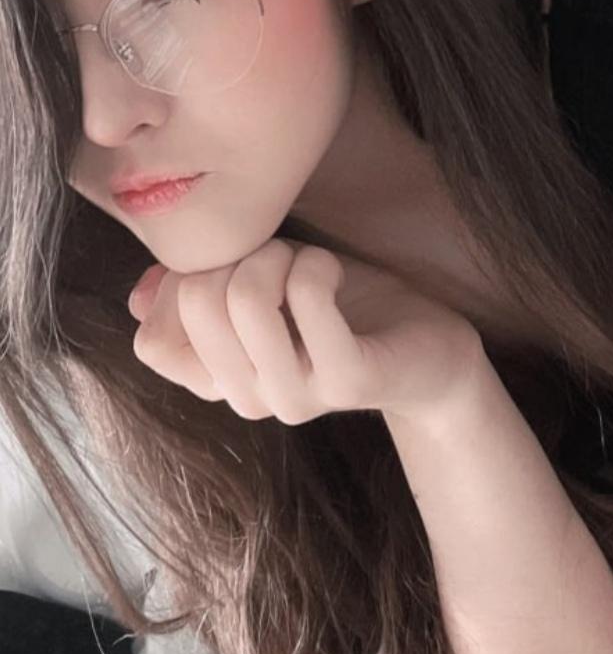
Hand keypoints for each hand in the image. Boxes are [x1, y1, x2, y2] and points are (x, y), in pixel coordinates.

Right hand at [127, 239, 484, 426]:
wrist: (429, 348)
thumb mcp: (262, 287)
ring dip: (278, 256)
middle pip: (194, 305)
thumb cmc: (342, 308)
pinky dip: (316, 265)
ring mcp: (294, 397)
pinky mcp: (345, 381)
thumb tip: (141, 295)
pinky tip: (334, 273)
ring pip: (245, 298)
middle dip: (235, 255)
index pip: (153, 341)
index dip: (178, 286)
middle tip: (279, 259)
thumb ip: (199, 291)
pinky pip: (307, 298)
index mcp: (222, 380)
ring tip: (308, 264)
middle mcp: (249, 399)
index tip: (229, 266)